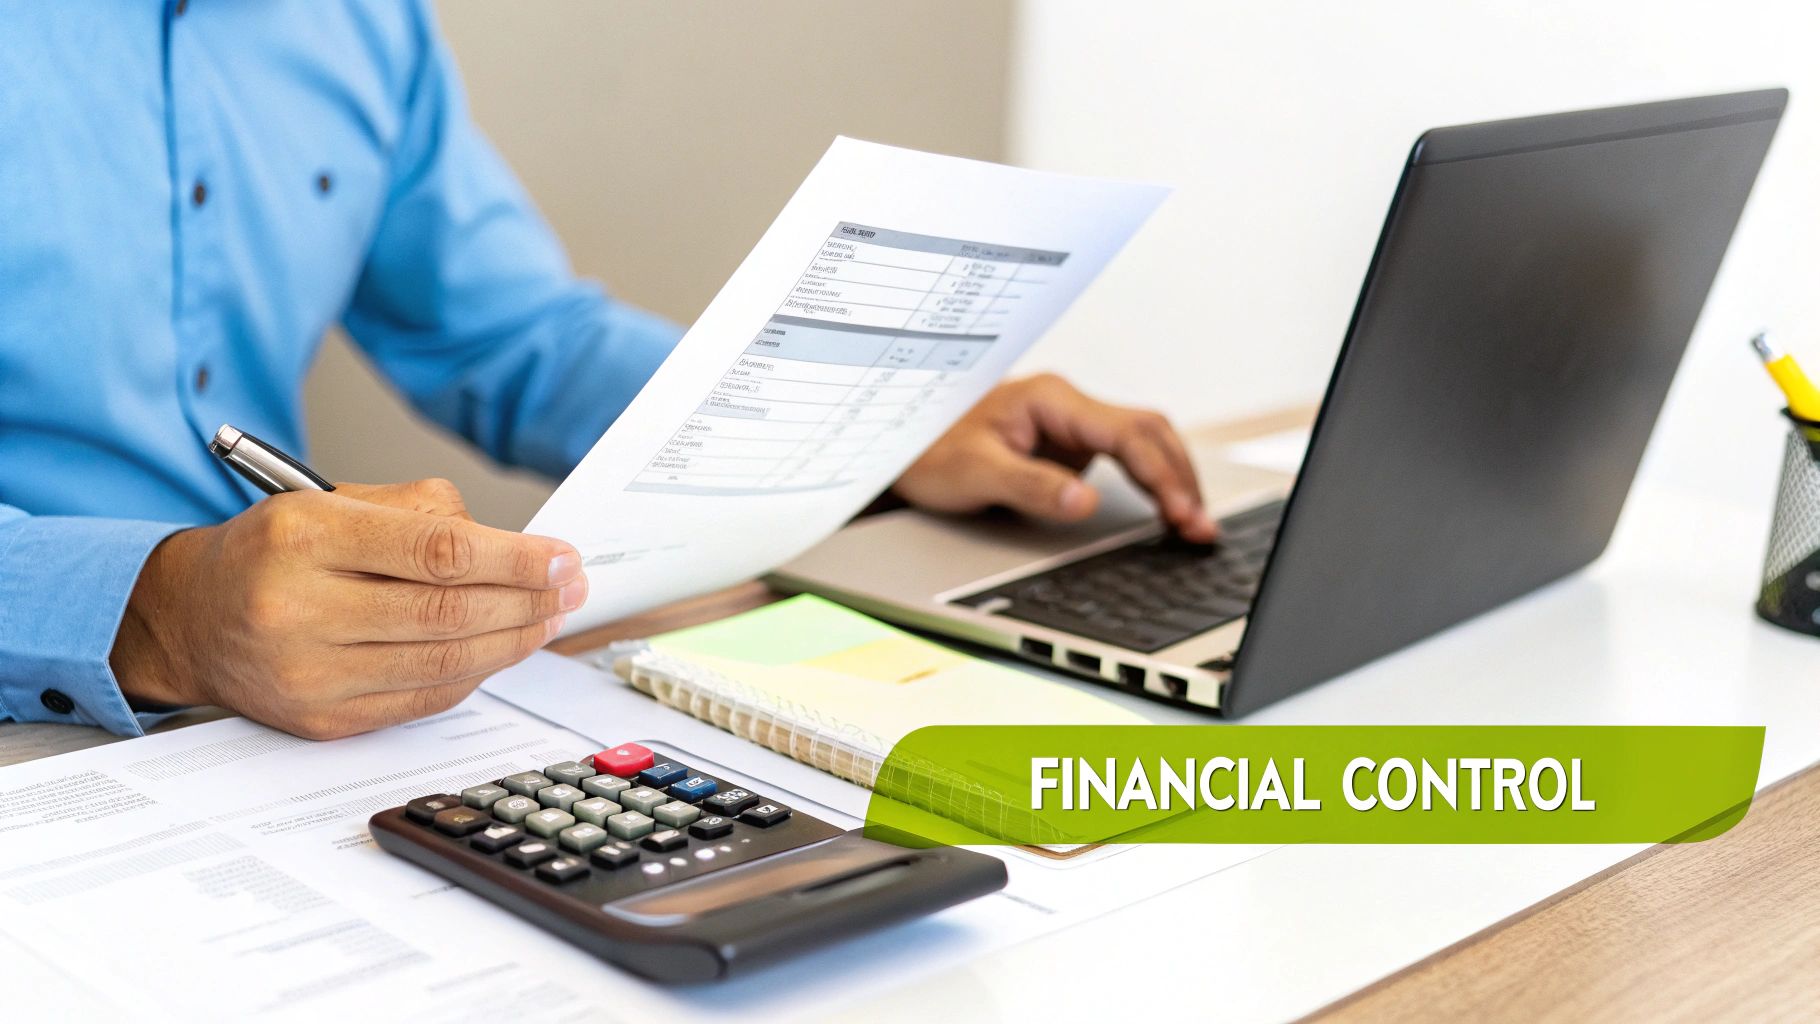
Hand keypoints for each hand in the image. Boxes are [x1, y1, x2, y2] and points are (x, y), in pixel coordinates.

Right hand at [110, 478, 585, 738]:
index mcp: (305, 537)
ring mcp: (310, 673)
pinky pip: (424, 699)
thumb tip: (514, 545)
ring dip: (514, 642)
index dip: (514, 558)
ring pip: (444, 664)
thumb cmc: (275, 551)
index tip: (562, 557)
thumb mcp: (332, 501)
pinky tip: (502, 650)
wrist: (192, 618)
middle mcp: (300, 607)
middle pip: (448, 613)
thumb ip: (423, 511)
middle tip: (570, 588)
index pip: (436, 551)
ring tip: (550, 618)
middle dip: (527, 601)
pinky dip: (475, 675)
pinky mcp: (323, 720)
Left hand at [893, 374, 1216, 541]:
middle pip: (1148, 431)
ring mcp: (1074, 425)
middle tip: (1199, 527)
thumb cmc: (930, 451)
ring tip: (1193, 524)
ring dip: (1173, 478)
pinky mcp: (1073, 446)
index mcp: (1050, 399)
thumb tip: (1083, 501)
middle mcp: (1068, 406)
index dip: (1159, 473)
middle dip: (1180, 477)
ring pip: (1145, 441)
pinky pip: (1129, 456)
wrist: (903, 448)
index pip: (1125, 432)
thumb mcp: (973, 473)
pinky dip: (1154, 482)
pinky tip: (1167, 509)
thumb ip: (1029, 486)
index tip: (1178, 511)